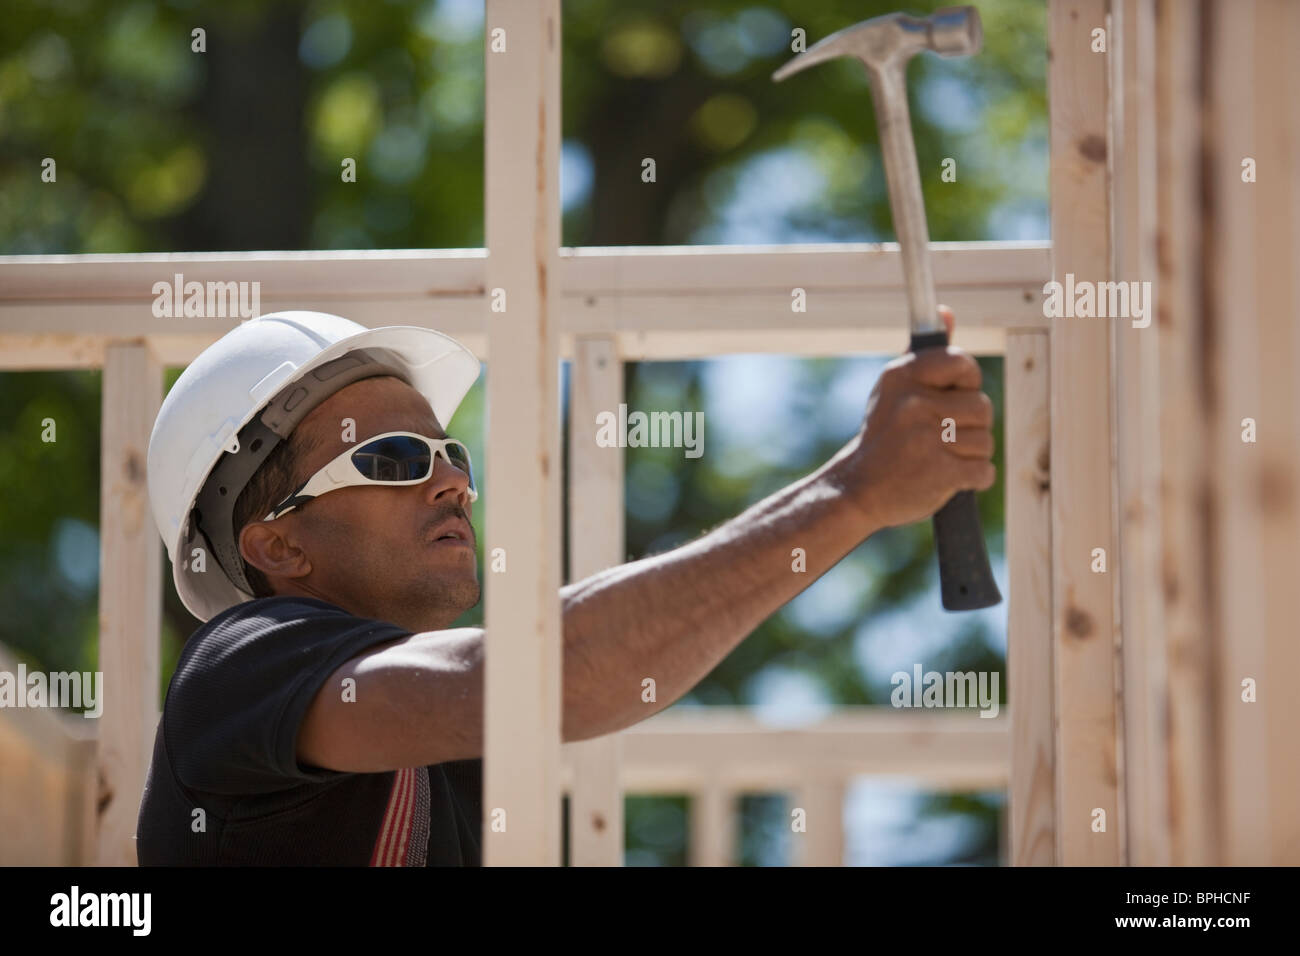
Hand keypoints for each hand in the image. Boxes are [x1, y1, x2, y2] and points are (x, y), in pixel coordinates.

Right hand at [839, 306, 995, 529]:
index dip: (966, 384)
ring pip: (985, 441)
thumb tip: (945, 312)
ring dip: (970, 455)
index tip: (951, 398)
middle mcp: (912, 402)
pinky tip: (947, 478)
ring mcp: (926, 438)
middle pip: (982, 406)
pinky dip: (972, 479)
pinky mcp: (939, 471)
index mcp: (901, 375)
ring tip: (940, 459)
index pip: (963, 362)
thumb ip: (925, 356)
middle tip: (941, 437)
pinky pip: (983, 470)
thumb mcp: (895, 391)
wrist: (857, 491)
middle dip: (970, 426)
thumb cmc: (885, 440)